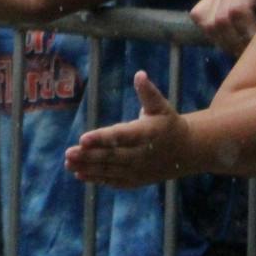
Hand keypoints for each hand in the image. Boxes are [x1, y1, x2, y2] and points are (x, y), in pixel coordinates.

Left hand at [64, 71, 191, 186]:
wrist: (187, 151)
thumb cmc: (168, 123)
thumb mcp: (161, 106)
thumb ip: (148, 92)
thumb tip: (139, 74)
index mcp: (147, 134)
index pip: (122, 136)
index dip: (102, 138)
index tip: (82, 138)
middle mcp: (142, 155)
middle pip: (112, 156)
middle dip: (89, 155)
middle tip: (68, 152)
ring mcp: (139, 170)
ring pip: (111, 170)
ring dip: (88, 167)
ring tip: (68, 163)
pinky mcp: (136, 180)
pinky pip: (115, 181)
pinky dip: (98, 179)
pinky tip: (79, 174)